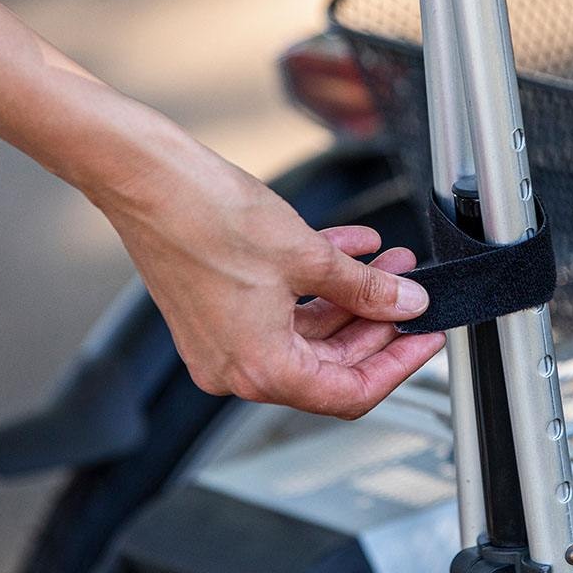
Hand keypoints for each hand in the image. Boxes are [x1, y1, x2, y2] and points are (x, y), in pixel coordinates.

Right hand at [93, 116, 445, 418]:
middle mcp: (237, 367)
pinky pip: (282, 310)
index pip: (348, 393)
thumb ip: (365, 289)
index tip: (426, 340)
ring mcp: (224, 342)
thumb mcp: (308, 256)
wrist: (145, 179)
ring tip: (391, 262)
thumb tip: (405, 304)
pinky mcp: (217, 312)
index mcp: (259, 370)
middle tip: (412, 293)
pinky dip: (318, 285)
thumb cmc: (206, 217)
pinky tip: (352, 249)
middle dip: (378, 324)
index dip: (397, 365)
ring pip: (309, 333)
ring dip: (352, 298)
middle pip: (330, 364)